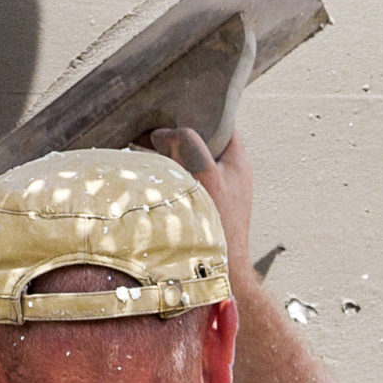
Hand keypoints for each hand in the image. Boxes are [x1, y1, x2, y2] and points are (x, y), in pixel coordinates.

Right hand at [149, 126, 257, 288]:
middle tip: (152, 128)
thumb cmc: (217, 226)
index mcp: (238, 162)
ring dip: (171, 156)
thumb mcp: (204, 176)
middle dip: (180, 134)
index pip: (222, 123)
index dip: (201, 112)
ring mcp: (219, 194)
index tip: (175, 108)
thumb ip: (188, 145)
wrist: (219, 274)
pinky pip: (187, 183)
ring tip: (145, 149)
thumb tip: (164, 133)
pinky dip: (171, 176)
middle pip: (204, 142)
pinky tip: (152, 178)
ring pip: (193, 163)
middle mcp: (231, 175)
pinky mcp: (206, 209)